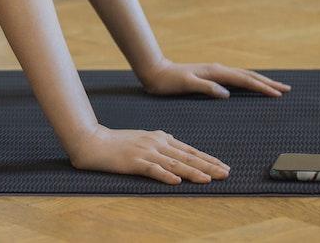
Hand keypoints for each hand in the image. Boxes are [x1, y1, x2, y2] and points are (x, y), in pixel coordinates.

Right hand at [68, 123, 229, 184]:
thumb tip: (175, 146)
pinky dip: (165, 176)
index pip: (189, 150)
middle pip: (187, 156)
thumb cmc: (118, 142)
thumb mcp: (143, 139)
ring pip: (174, 163)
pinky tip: (176, 181)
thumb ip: (160, 143)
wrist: (94, 142)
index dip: (207, 159)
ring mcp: (146, 152)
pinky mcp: (134, 161)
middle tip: (226, 173)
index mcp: (160, 138)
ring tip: (208, 179)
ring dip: (193, 172)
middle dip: (208, 165)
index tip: (223, 166)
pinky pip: (152, 170)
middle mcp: (156, 143)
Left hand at [138, 58, 290, 98]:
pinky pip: (236, 78)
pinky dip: (248, 82)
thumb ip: (205, 88)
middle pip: (249, 75)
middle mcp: (218, 69)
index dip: (262, 87)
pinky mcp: (211, 75)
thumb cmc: (168, 82)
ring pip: (244, 75)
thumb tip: (226, 93)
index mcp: (215, 72)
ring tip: (275, 87)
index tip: (278, 94)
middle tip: (287, 89)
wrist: (155, 71)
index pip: (244, 80)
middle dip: (268, 82)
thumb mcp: (186, 85)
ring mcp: (215, 71)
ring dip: (261, 81)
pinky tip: (250, 86)